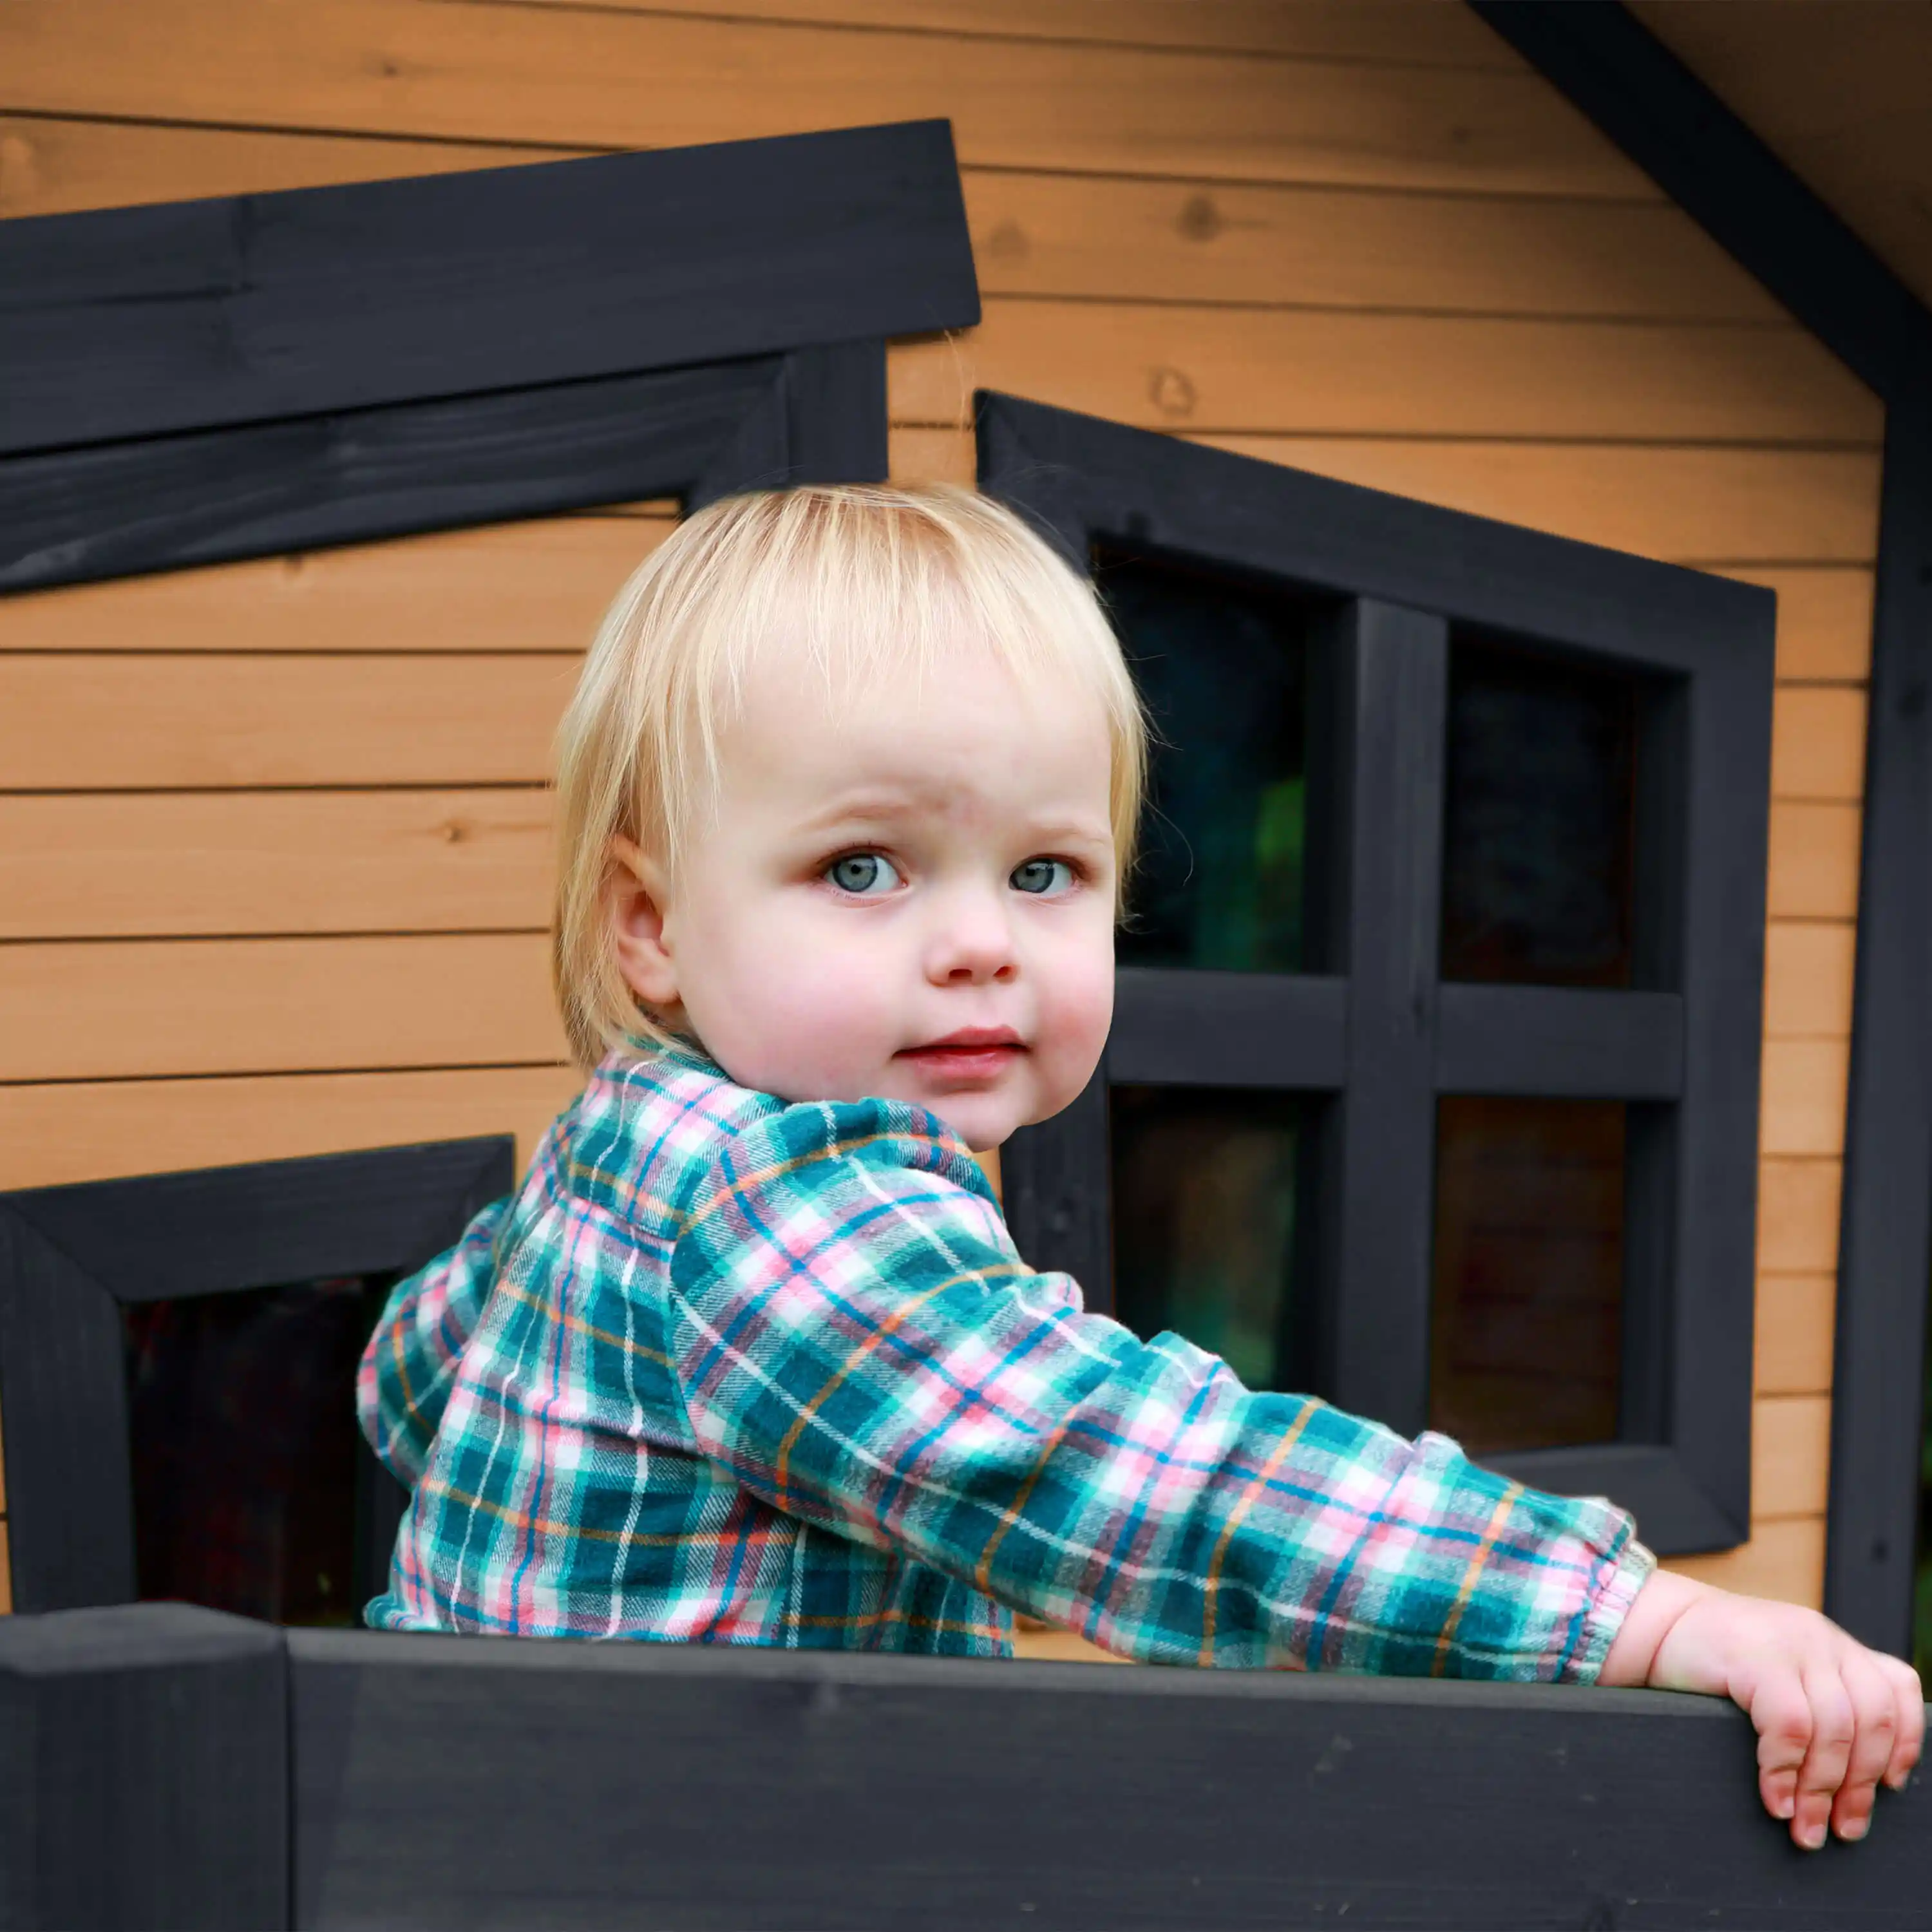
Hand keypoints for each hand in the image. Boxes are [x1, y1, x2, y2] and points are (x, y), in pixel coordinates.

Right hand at [1601, 1570, 1923, 1847]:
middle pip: (1872, 1721)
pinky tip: (1775, 1797)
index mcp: (1832, 1643)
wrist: (1652, 1623)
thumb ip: (1817, 1695)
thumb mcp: (1780, 1668)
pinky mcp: (1755, 1657)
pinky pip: (1789, 1727)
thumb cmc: (1713, 1659)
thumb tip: (1857, 1770)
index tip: (1889, 1787)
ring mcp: (1790, 1644)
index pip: (1896, 1689)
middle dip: (1860, 1787)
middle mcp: (1821, 1638)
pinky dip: (1785, 1772)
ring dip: (1821, 1791)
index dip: (1904, 1742)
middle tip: (1842, 1829)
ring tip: (1805, 1826)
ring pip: (1835, 1731)